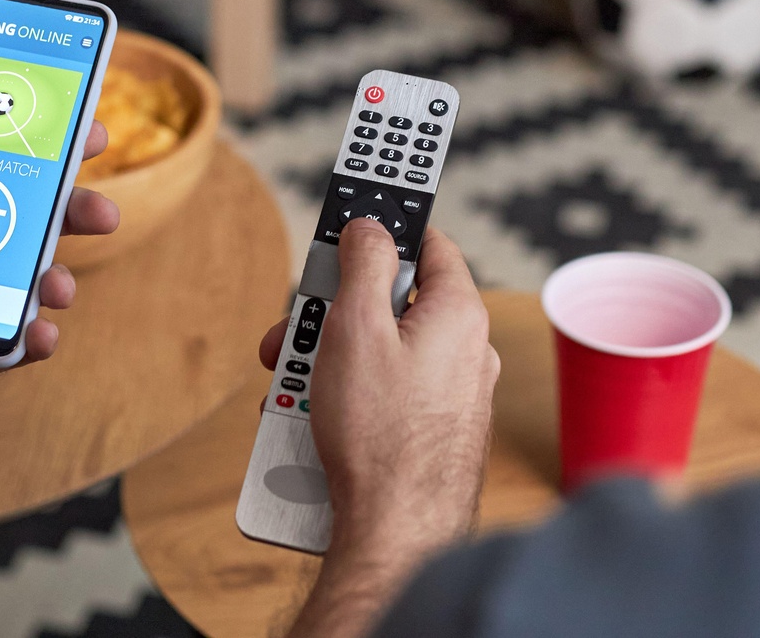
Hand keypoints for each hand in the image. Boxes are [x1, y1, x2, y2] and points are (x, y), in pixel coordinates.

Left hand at [0, 103, 117, 470]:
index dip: (27, 155)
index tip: (74, 137)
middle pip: (17, 227)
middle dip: (66, 214)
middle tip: (101, 210)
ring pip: (22, 287)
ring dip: (56, 279)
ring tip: (61, 285)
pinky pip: (7, 348)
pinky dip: (36, 339)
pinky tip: (42, 332)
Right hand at [263, 220, 498, 637]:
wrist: (396, 535)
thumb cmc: (378, 434)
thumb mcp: (356, 326)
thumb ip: (364, 262)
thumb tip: (371, 226)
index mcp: (458, 314)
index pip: (429, 244)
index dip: (384, 231)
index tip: (350, 225)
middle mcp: (466, 352)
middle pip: (392, 304)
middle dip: (335, 314)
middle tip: (297, 331)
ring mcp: (452, 397)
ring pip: (382, 353)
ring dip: (330, 361)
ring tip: (294, 391)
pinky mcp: (434, 434)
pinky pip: (386, 396)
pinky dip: (348, 398)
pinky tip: (313, 422)